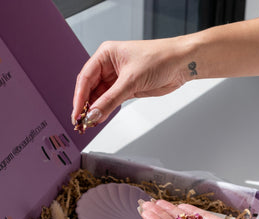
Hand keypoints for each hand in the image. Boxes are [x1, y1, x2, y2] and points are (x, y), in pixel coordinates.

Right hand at [72, 38, 188, 124]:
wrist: (181, 64)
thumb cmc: (160, 59)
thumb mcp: (131, 80)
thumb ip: (111, 100)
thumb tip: (94, 114)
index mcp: (106, 55)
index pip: (86, 77)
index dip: (79, 97)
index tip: (76, 113)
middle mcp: (109, 66)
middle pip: (90, 88)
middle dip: (85, 105)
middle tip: (81, 122)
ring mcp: (118, 78)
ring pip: (100, 96)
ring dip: (95, 110)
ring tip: (89, 123)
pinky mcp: (127, 88)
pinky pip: (111, 101)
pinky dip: (105, 110)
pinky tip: (100, 118)